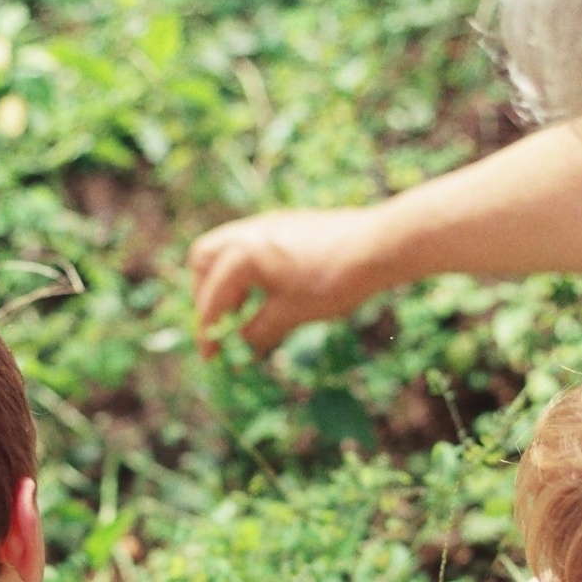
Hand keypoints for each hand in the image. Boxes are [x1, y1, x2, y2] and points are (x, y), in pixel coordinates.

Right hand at [188, 207, 385, 358]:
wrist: (377, 246)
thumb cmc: (332, 281)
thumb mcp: (291, 314)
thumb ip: (258, 331)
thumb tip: (240, 347)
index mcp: (242, 255)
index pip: (212, 298)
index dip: (208, 332)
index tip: (211, 357)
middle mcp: (247, 232)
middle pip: (204, 261)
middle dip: (206, 295)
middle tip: (220, 324)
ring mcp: (267, 224)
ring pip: (227, 249)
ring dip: (227, 280)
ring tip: (245, 310)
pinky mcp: (286, 223)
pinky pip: (251, 245)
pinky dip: (247, 269)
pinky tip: (269, 290)